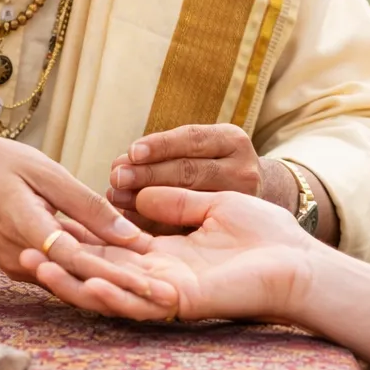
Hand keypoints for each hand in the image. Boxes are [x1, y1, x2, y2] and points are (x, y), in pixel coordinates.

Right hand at [0, 138, 150, 282]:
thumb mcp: (45, 172)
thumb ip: (87, 205)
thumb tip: (130, 235)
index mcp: (26, 229)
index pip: (79, 260)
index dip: (119, 275)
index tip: (153, 283)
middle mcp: (22, 259)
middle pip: (81, 281)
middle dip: (126, 292)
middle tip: (167, 299)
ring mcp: (22, 267)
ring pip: (75, 282)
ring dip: (115, 289)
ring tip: (156, 295)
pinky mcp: (25, 267)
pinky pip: (65, 274)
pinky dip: (95, 276)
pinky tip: (129, 276)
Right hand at [19, 186, 314, 323]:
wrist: (302, 261)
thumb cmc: (265, 233)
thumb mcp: (211, 205)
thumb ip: (175, 202)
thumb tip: (141, 196)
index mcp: (163, 260)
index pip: (109, 252)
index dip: (76, 242)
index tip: (40, 227)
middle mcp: (158, 281)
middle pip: (98, 277)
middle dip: (61, 268)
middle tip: (21, 254)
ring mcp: (168, 296)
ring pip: (110, 295)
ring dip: (73, 284)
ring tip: (37, 268)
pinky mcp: (184, 305)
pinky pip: (140, 304)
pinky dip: (110, 296)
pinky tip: (85, 284)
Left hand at [108, 125, 296, 218]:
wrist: (253, 194)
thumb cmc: (210, 164)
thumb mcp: (201, 146)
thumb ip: (165, 152)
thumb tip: (119, 165)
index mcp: (232, 141)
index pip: (192, 139)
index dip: (160, 145)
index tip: (131, 152)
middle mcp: (242, 170)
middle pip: (189, 170)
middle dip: (148, 174)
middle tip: (116, 177)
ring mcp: (241, 203)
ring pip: (188, 201)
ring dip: (145, 200)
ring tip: (116, 197)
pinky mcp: (228, 230)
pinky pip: (186, 227)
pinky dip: (155, 222)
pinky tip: (130, 218)